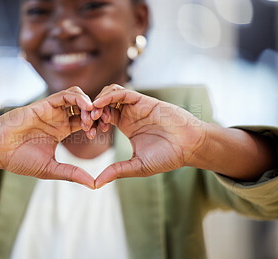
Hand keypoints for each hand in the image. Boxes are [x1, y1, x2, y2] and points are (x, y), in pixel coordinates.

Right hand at [0, 86, 95, 188]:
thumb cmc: (19, 160)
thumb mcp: (51, 168)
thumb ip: (72, 174)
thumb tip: (94, 185)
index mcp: (61, 130)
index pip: (84, 122)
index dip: (95, 125)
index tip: (100, 134)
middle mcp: (58, 118)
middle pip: (83, 108)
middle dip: (96, 114)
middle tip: (101, 124)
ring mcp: (51, 110)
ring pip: (77, 98)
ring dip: (89, 104)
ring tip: (93, 117)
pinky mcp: (44, 104)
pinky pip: (65, 95)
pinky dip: (79, 98)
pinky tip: (87, 107)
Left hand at [91, 84, 206, 187]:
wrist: (189, 147)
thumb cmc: (167, 156)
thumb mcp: (137, 166)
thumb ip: (116, 171)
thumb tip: (95, 184)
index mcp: (125, 124)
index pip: (102, 116)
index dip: (92, 122)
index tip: (88, 133)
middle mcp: (129, 113)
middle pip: (103, 103)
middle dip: (91, 111)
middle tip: (87, 124)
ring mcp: (136, 106)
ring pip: (110, 94)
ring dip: (98, 102)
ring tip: (93, 116)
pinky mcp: (144, 100)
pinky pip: (122, 92)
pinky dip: (109, 96)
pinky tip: (99, 104)